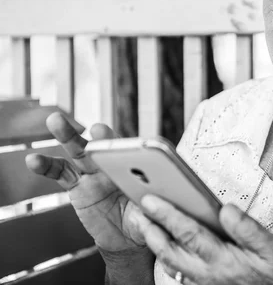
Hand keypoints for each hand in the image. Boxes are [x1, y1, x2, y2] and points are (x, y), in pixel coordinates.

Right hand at [25, 113, 151, 251]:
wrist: (127, 237)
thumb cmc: (145, 220)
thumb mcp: (152, 217)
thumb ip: (150, 214)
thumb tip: (153, 213)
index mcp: (137, 167)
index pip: (131, 151)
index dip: (125, 146)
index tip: (118, 140)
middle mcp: (114, 165)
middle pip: (105, 145)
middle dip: (100, 136)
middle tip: (96, 128)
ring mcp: (94, 174)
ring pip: (79, 151)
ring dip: (67, 134)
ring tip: (55, 120)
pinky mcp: (77, 186)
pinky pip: (60, 173)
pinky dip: (46, 165)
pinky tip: (33, 160)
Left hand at [139, 195, 272, 284]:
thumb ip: (249, 229)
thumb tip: (226, 210)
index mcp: (224, 260)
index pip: (188, 232)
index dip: (167, 214)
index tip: (151, 199)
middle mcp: (210, 275)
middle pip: (170, 251)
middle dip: (151, 230)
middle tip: (138, 212)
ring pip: (172, 266)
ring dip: (157, 246)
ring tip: (148, 227)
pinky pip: (181, 277)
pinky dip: (170, 261)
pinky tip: (170, 250)